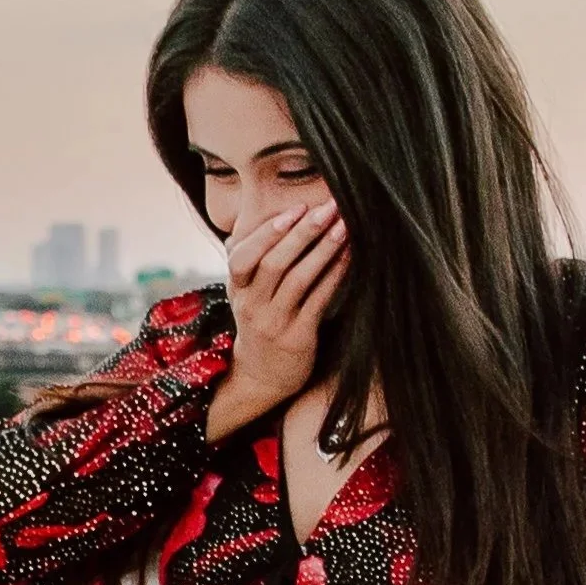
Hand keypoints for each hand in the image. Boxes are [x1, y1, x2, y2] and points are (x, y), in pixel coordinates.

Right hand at [206, 201, 347, 439]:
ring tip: (345, 226)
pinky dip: (334, 275)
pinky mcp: (296, 338)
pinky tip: (349, 256)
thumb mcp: (245, 293)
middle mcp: (251, 306)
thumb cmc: (261, 322)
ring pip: (297, 280)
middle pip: (272, 264)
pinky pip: (317, 301)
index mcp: (236, 290)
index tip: (296, 209)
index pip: (241, 256)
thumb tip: (267, 220)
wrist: (261, 376)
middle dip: (303, 232)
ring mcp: (273, 324)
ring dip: (323, 250)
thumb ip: (251, 260)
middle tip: (329, 208)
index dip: (268, 232)